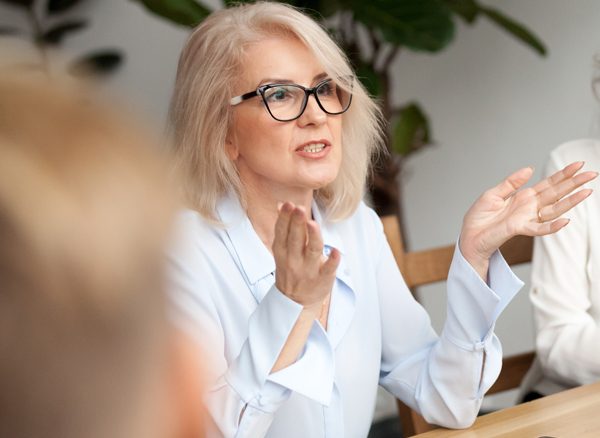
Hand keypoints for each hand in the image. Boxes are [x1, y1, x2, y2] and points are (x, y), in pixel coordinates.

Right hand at [272, 202, 339, 310]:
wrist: (295, 302)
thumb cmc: (290, 269)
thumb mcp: (282, 250)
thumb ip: (284, 227)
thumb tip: (281, 204)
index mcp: (282, 251)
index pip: (282, 232)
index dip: (285, 218)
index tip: (288, 204)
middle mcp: (294, 259)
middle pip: (295, 239)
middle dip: (297, 223)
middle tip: (299, 208)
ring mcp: (308, 270)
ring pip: (311, 251)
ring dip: (313, 237)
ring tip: (313, 224)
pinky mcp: (322, 279)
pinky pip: (328, 269)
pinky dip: (332, 261)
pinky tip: (336, 252)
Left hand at [460, 161, 596, 275]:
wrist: (469, 236)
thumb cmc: (479, 217)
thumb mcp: (493, 194)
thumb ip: (510, 182)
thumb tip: (530, 169)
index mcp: (524, 196)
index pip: (548, 184)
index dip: (563, 174)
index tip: (578, 164)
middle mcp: (529, 207)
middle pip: (556, 193)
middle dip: (574, 183)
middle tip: (592, 174)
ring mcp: (527, 218)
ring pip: (554, 209)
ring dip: (571, 201)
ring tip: (587, 192)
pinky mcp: (519, 229)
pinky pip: (540, 229)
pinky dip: (553, 226)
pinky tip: (566, 220)